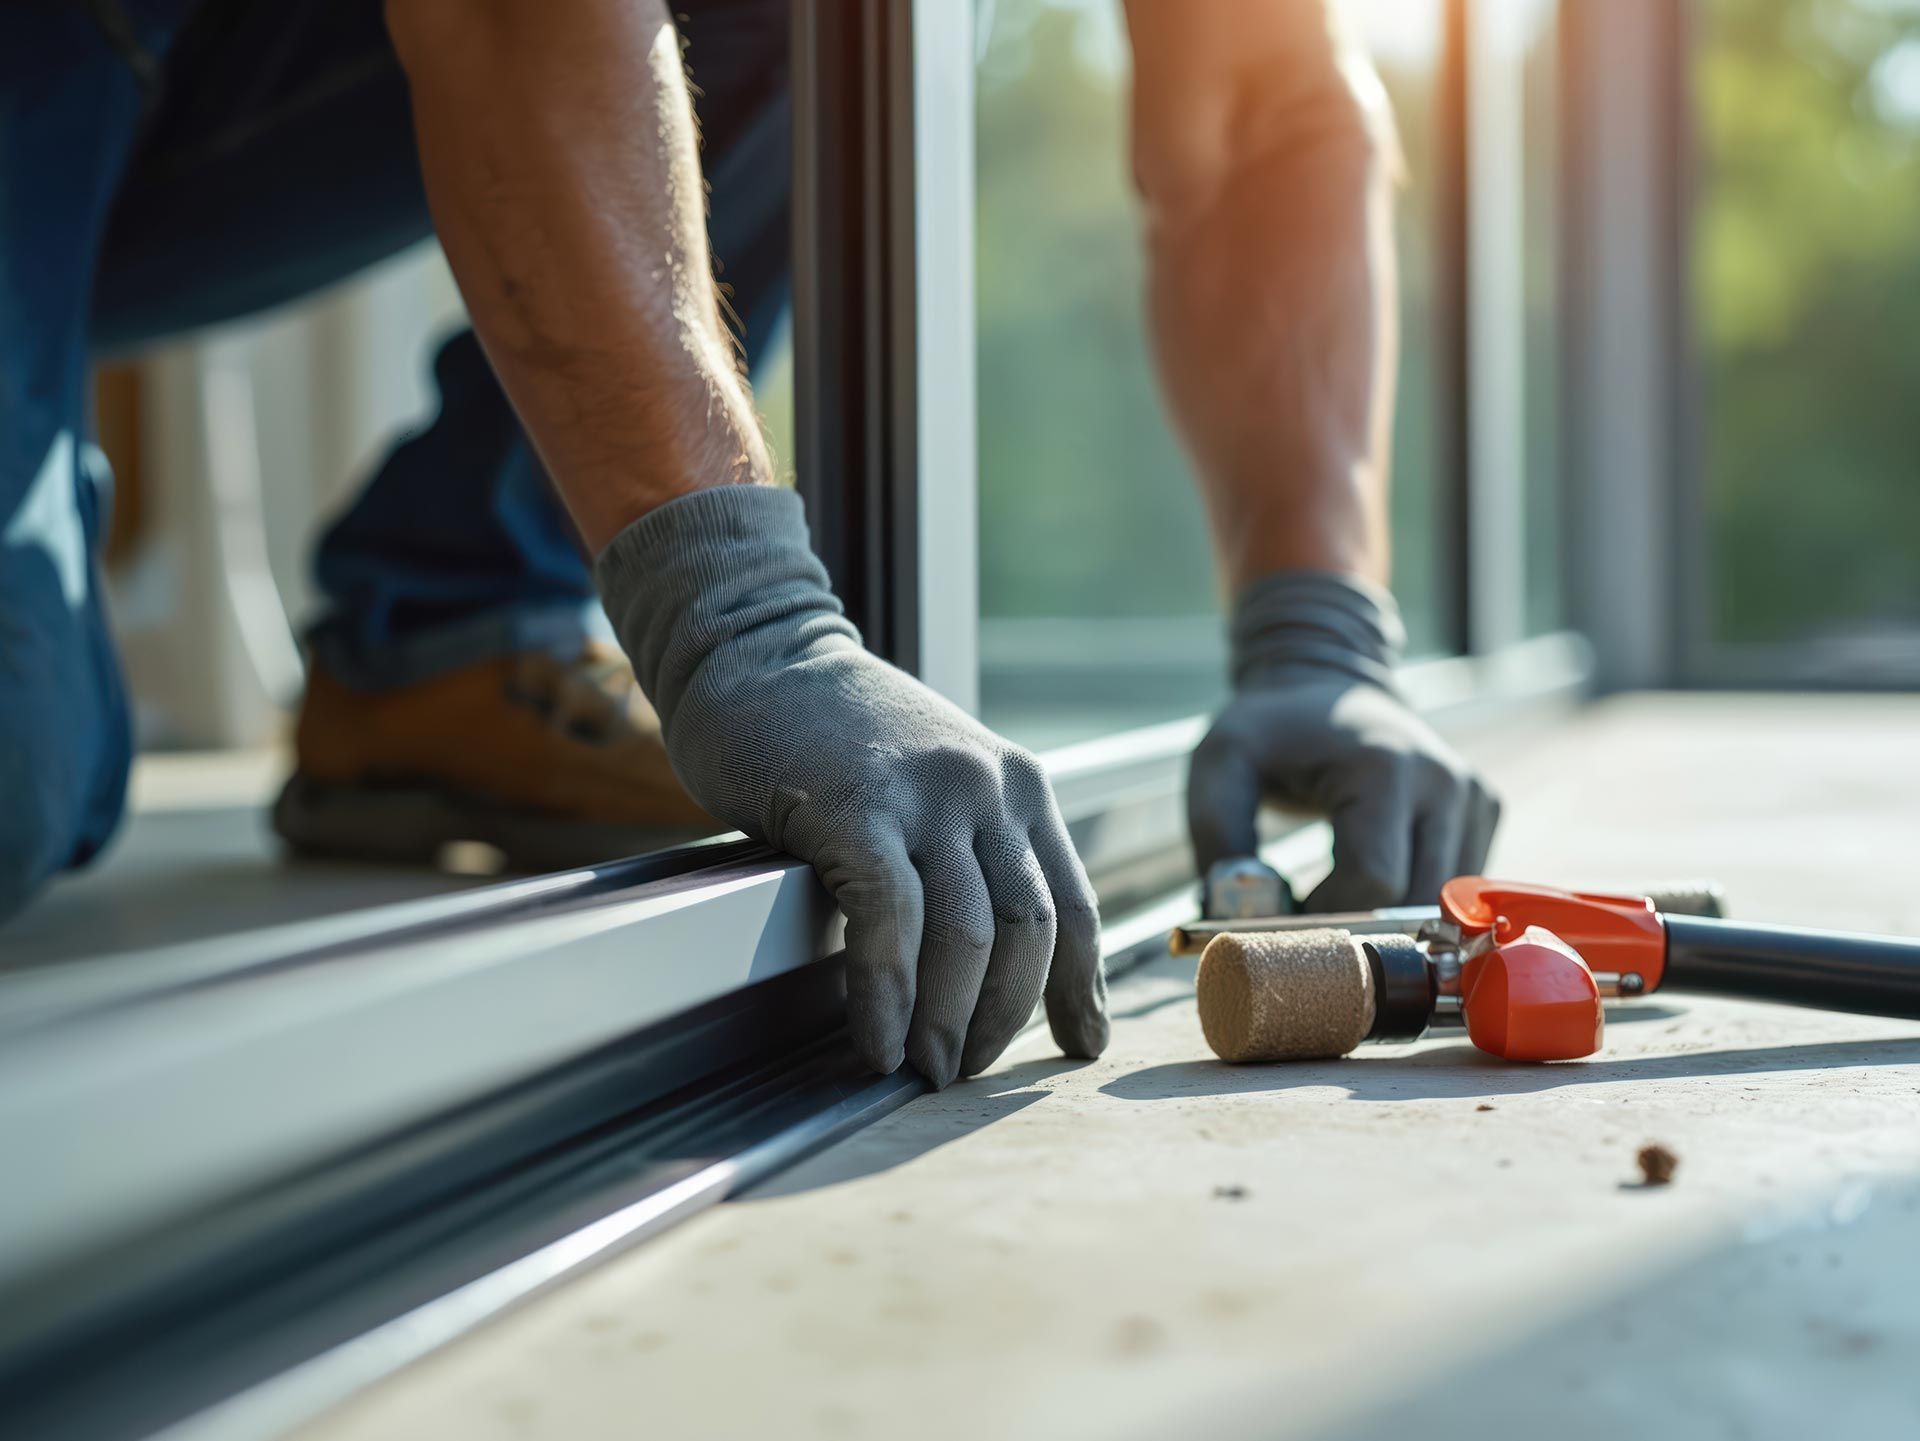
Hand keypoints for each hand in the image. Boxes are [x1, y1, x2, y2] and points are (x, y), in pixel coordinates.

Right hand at [597, 485, 1107, 1087]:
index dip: (1079, 987)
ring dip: (949, 1021)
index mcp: (1019, 785)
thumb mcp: (933, 779)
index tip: (1080, 1044)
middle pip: (1030, 930)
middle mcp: (989, 788)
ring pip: (969, 936)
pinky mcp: (859, 807)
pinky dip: (888, 993)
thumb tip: (978, 963)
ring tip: (923, 1072)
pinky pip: (891, 922)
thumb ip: (966, 847)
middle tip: (964, 1074)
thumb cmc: (832, 734)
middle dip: (1004, 1019)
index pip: (1074, 905)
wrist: (757, 651)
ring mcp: (927, 795)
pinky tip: (876, 1039)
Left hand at [1187, 573, 1499, 910]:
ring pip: (1442, 904)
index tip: (1286, 909)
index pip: (1374, 881)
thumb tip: (1237, 915)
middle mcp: (1445, 780)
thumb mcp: (1221, 763)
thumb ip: (1218, 835)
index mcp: (1386, 766)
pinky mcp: (1485, 808)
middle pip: (1415, 901)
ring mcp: (1473, 794)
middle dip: (1359, 922)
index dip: (1326, 914)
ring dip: (1387, 913)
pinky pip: (1455, 885)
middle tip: (1309, 909)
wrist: (1326, 684)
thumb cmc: (1269, 730)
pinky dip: (1413, 893)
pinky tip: (1373, 864)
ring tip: (1337, 883)